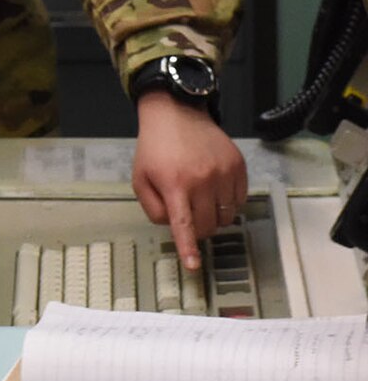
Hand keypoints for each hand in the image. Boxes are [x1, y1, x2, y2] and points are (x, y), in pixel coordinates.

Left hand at [132, 92, 247, 270]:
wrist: (176, 115)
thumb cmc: (155, 149)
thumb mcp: (140, 178)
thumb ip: (153, 208)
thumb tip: (173, 227)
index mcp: (174, 184)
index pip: (184, 225)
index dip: (189, 248)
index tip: (194, 266)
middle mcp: (202, 180)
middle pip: (208, 225)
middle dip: (197, 229)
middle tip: (187, 216)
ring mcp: (224, 173)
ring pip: (226, 216)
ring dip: (214, 217)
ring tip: (200, 201)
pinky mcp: (238, 166)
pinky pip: (239, 200)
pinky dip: (228, 203)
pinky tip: (214, 190)